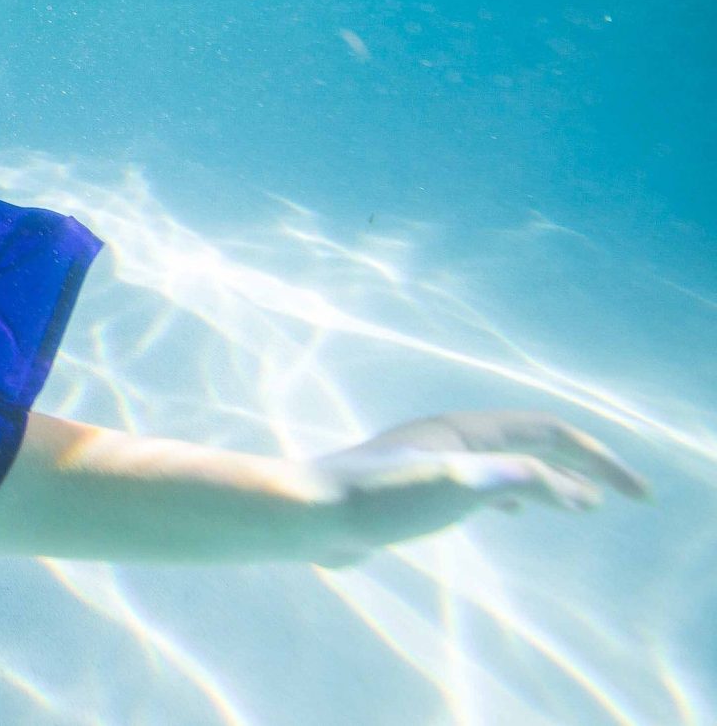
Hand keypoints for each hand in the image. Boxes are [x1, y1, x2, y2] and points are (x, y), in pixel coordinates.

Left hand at [301, 409, 650, 565]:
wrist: (310, 515)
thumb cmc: (381, 498)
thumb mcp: (460, 485)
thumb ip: (519, 481)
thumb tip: (576, 492)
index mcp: (464, 431)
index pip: (550, 435)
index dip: (598, 460)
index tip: (636, 496)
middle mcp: (448, 439)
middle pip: (532, 443)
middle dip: (583, 466)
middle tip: (625, 494)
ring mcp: (429, 461)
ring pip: (506, 462)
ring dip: (549, 477)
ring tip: (577, 501)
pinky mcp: (411, 489)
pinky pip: (480, 484)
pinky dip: (510, 494)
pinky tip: (508, 514)